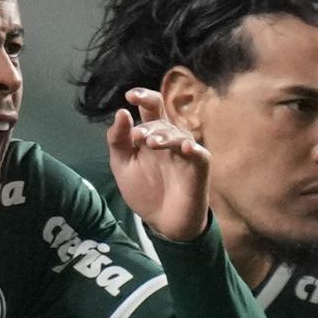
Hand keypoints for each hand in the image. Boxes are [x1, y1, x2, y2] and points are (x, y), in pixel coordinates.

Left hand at [107, 88, 212, 243]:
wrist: (162, 221)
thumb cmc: (145, 190)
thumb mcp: (122, 165)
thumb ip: (118, 141)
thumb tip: (121, 113)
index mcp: (151, 134)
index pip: (151, 109)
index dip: (143, 98)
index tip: (130, 96)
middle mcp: (170, 139)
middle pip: (163, 120)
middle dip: (149, 125)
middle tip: (136, 137)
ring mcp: (185, 152)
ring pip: (179, 135)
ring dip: (165, 136)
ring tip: (151, 143)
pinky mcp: (199, 167)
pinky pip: (199, 154)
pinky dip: (193, 150)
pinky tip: (186, 148)